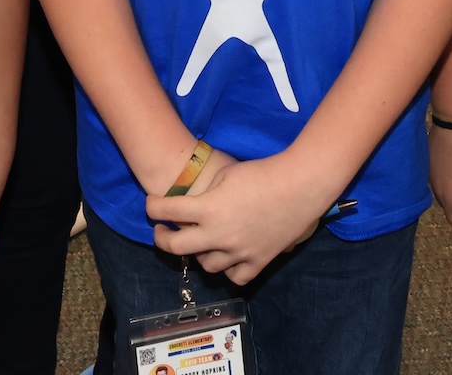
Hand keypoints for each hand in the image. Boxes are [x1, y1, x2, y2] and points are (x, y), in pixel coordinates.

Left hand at [146, 151, 334, 284]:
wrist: (299, 186)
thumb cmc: (262, 173)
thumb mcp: (226, 172)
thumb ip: (206, 191)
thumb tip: (194, 202)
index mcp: (208, 209)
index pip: (168, 211)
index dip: (153, 207)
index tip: (152, 205)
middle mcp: (219, 235)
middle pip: (177, 247)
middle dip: (162, 238)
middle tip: (163, 231)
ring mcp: (239, 252)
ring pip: (206, 265)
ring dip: (197, 253)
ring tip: (199, 242)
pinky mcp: (258, 261)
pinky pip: (235, 277)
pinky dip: (227, 270)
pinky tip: (226, 258)